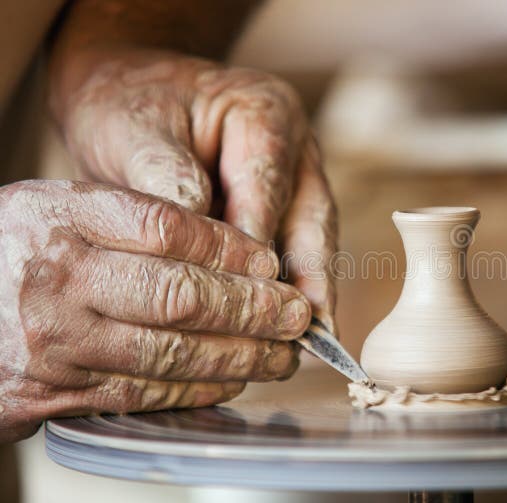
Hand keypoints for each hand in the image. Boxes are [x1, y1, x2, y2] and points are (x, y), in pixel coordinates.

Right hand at [0, 181, 309, 442]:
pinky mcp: (51, 393)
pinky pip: (145, 391)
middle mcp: (58, 277)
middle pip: (180, 295)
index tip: (271, 262)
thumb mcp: (57, 208)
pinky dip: (198, 388)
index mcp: (61, 216)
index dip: (232, 249)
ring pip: (172, 352)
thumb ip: (130, 217)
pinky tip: (232, 380)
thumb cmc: (13, 253)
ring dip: (240, 357)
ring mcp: (54, 340)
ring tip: (281, 354)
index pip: (168, 228)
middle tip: (295, 313)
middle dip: (253, 308)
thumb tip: (229, 246)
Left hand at [52, 47, 336, 330]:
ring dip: (309, 294)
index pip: (267, 189)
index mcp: (265, 112)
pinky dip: (287, 291)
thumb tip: (205, 248)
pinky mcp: (283, 207)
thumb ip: (167, 180)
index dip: (260, 248)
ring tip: (307, 345)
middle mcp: (294, 147)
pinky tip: (280, 330)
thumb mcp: (133, 130)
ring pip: (312, 242)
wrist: (127, 94)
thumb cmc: (129, 105)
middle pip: (311, 220)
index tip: (253, 299)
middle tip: (310, 336)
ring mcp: (296, 178)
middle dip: (312, 281)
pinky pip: (293, 252)